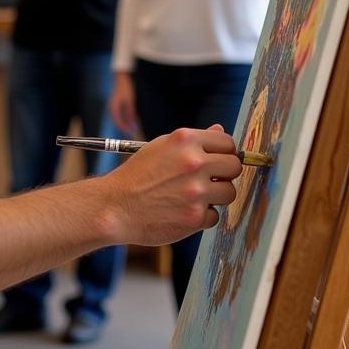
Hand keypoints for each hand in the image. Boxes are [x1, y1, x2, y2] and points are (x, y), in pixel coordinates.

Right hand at [107, 126, 241, 244]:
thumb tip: (220, 130)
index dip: (223, 153)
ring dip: (215, 197)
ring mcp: (196, 192)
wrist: (114, 207)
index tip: (216, 161)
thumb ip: (193, 140)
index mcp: (185, 140)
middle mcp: (194, 163)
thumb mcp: (161, 147)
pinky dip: (201, 217)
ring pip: (229, 192)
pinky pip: (214, 216)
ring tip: (193, 197)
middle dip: (224, 174)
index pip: (228, 143)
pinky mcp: (195, 217)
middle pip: (234, 167)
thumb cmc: (136, 176)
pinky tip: (182, 212)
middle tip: (208, 181)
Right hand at [109, 72, 137, 135]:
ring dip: (125, 125)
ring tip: (132, 130)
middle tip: (132, 134)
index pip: (119, 123)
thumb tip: (134, 126)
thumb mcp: (130, 102)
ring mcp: (112, 108)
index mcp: (113, 109)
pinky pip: (119, 116)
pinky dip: (125, 120)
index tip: (131, 133)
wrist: (121, 79)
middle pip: (118, 123)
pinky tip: (130, 122)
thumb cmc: (125, 89)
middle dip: (125, 129)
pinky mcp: (115, 107)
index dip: (125, 130)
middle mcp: (111, 110)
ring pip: (118, 120)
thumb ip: (131, 114)